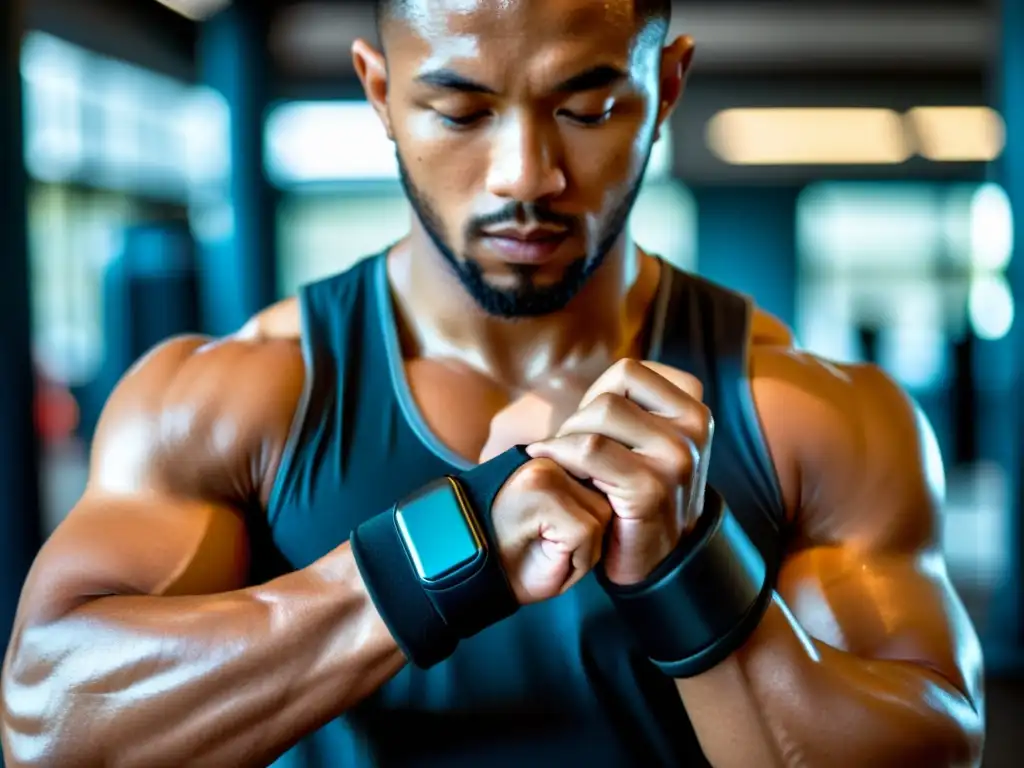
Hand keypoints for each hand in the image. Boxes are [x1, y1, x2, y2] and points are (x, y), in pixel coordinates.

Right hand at [491, 458, 612, 604]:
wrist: (469, 576)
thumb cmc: (517, 558)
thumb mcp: (555, 524)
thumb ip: (581, 501)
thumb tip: (615, 496)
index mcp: (548, 460)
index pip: (601, 484)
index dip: (587, 521)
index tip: (555, 537)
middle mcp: (545, 459)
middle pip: (605, 498)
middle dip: (589, 533)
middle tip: (551, 546)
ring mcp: (543, 475)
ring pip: (600, 514)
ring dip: (584, 548)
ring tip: (549, 551)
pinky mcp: (543, 498)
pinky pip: (587, 533)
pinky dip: (576, 558)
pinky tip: (549, 559)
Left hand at [526, 359, 713, 585]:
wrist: (653, 560)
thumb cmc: (635, 494)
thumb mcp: (644, 440)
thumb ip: (627, 404)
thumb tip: (574, 373)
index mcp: (692, 407)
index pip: (628, 371)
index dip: (596, 396)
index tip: (590, 430)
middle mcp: (693, 427)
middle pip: (610, 395)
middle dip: (576, 422)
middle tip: (566, 453)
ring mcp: (677, 458)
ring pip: (598, 416)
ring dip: (566, 440)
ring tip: (561, 462)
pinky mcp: (651, 488)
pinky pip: (589, 450)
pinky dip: (560, 455)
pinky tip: (554, 469)